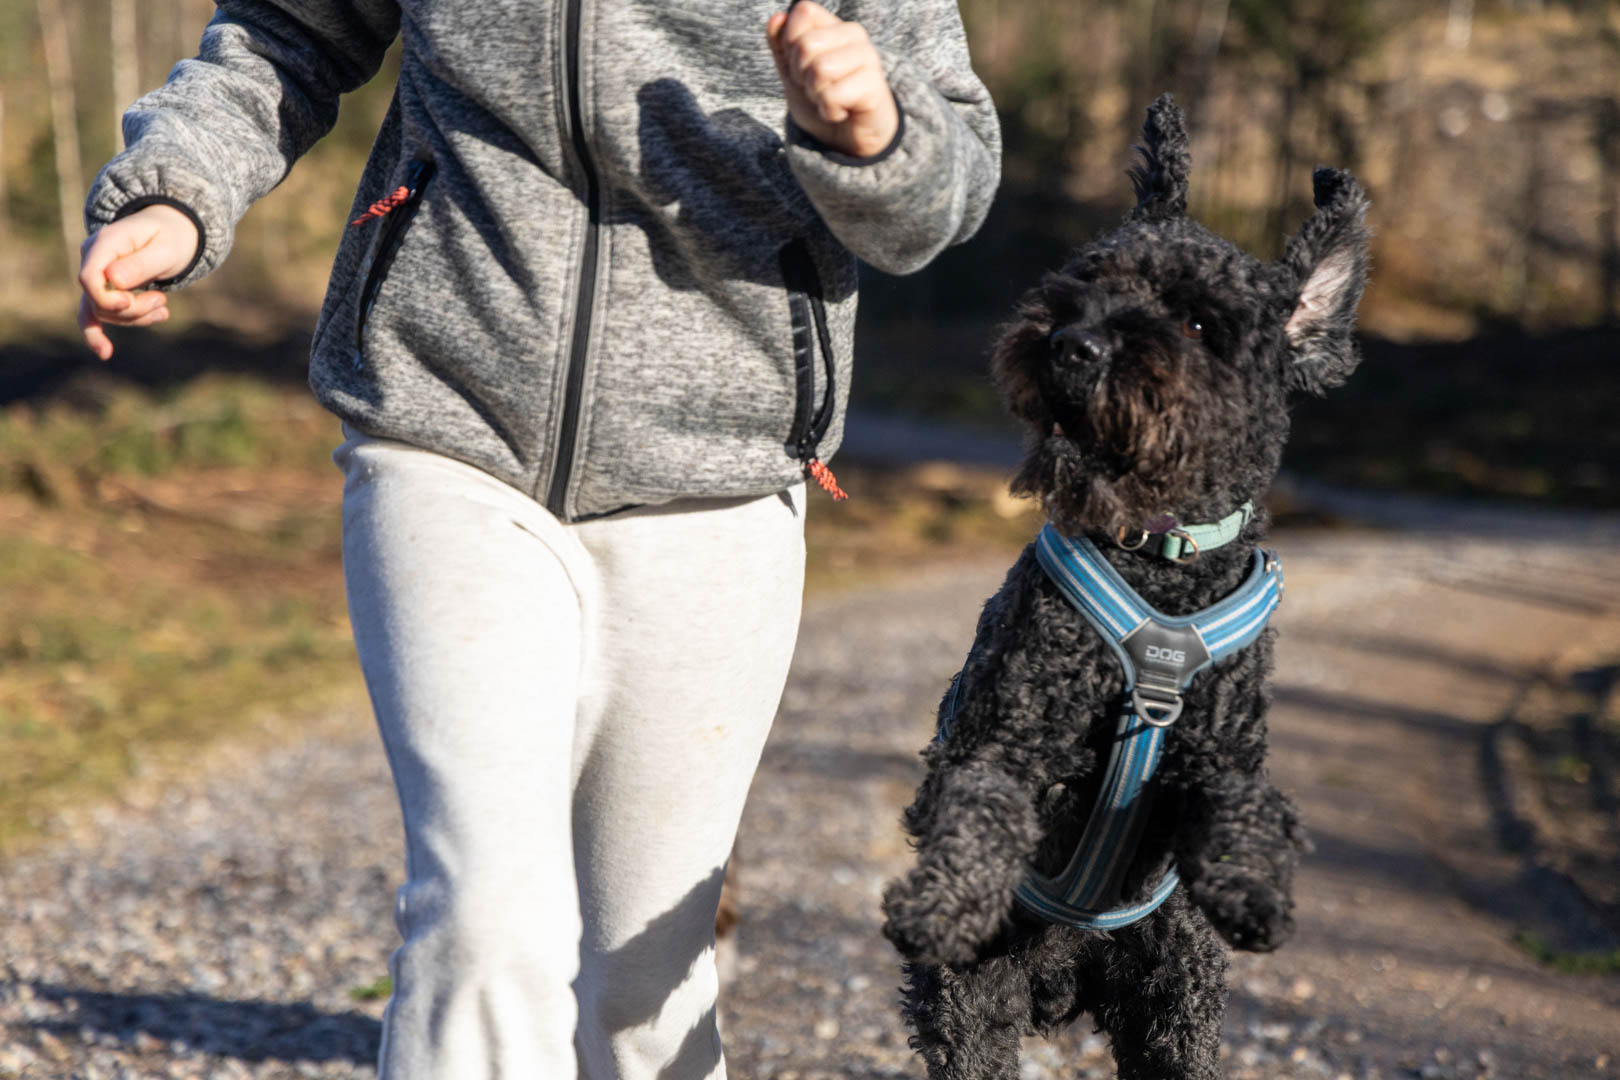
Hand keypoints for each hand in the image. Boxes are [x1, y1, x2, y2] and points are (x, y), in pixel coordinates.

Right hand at [77, 204, 199, 359]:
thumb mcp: (166, 249)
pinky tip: (105, 353)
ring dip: (135, 317)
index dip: (107, 298)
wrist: (171, 231)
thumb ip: (142, 264)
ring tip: (163, 308)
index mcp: (107, 242)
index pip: (89, 277)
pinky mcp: (101, 288)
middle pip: (98, 299)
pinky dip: (97, 334)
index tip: (131, 302)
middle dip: (132, 309)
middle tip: (163, 301)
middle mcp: (92, 256)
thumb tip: (113, 280)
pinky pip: (92, 314)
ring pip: (102, 311)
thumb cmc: (171, 237)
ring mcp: (94, 273)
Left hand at [766, 2, 899, 158]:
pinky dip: (829, 111)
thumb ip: (781, 45)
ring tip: (830, 98)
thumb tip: (776, 18)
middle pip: (806, 44)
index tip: (802, 65)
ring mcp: (868, 57)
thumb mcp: (792, 72)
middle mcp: (854, 34)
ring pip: (820, 69)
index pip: (803, 12)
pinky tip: (842, 111)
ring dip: (816, 94)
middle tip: (818, 87)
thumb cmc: (823, 99)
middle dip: (802, 75)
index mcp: (833, 24)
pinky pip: (833, 95)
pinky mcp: (875, 85)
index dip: (791, 43)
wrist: (847, 138)